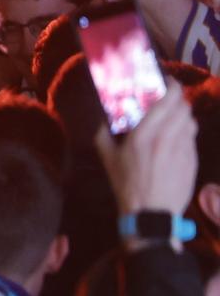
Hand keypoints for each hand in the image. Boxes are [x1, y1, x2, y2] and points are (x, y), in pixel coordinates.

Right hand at [97, 85, 196, 221]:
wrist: (152, 212)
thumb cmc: (126, 183)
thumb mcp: (107, 157)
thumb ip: (103, 133)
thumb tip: (103, 118)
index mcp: (144, 134)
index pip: (169, 101)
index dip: (173, 87)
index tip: (167, 82)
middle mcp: (167, 138)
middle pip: (184, 108)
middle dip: (178, 101)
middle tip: (169, 100)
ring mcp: (184, 150)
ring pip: (191, 122)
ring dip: (183, 117)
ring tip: (174, 120)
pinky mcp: (193, 161)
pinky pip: (192, 139)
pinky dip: (186, 134)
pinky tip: (176, 141)